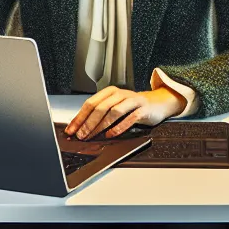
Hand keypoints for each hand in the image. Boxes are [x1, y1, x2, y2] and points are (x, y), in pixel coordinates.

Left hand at [65, 86, 186, 139]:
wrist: (156, 103)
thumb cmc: (132, 107)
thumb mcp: (115, 106)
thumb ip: (100, 114)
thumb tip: (80, 128)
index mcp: (110, 92)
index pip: (90, 103)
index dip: (79, 117)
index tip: (72, 130)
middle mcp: (120, 94)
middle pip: (100, 107)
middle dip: (88, 122)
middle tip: (81, 135)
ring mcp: (132, 100)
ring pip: (113, 112)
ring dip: (101, 125)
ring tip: (93, 135)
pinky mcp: (143, 109)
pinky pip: (130, 118)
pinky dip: (119, 127)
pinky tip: (111, 134)